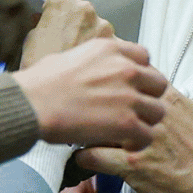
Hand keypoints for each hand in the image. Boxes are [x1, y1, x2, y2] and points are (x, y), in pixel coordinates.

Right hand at [13, 37, 166, 151]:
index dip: (140, 73)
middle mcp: (125, 69)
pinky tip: (123, 143)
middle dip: (147, 96)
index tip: (132, 85)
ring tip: (129, 129)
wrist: (34, 103)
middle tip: (134, 109)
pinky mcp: (127, 123)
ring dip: (145, 121)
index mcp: (110, 49)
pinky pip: (147, 135)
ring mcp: (129, 96)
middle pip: (158, 83)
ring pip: (157, 111)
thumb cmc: (41, 82)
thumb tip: (90, 70)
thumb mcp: (70, 56)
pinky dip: (137, 142)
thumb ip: (92, 62)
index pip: (144, 57)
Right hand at [21, 0, 112, 68]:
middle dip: (84, 28)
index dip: (65, 2)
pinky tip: (97, 77)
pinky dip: (112, 62)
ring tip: (84, 67)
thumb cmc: (38, 74)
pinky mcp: (121, 51)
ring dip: (99, 45)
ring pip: (105, 31)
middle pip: (89, 13)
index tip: (64, 11)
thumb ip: (44, 25)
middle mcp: (87, 11)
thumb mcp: (31, 42)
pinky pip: (119, 51)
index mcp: (63, 3)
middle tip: (72, 48)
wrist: (51, 101)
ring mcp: (106, 29)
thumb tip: (45, 23)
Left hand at [77, 86, 192, 192]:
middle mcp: (150, 115)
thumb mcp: (188, 110)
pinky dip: (85, 156)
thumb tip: (149, 83)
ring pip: (97, 124)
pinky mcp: (131, 163)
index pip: (129, 78)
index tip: (97, 86)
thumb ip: (165, 95)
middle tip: (81, 108)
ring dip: (86, 128)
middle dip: (93, 103)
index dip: (109, 82)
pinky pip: (95, 156)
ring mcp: (139, 139)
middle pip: (109, 97)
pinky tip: (82, 157)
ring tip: (79, 132)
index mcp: (164, 98)